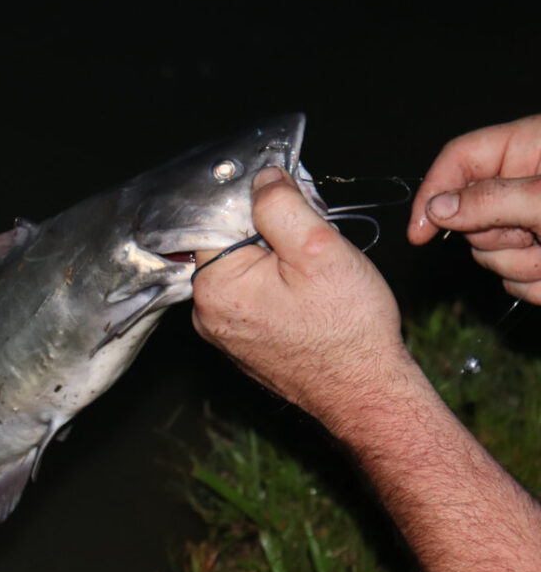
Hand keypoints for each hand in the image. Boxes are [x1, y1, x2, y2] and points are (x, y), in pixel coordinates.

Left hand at [191, 166, 411, 421]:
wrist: (365, 392)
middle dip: (267, 230)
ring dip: (275, 258)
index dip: (253, 201)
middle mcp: (207, 312)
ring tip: (314, 271)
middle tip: (311, 238)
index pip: (216, 219)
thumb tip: (261, 178)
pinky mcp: (243, 342)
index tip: (286, 199)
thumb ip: (280, 206)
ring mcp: (224, 331)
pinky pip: (253, 296)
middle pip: (229, 243)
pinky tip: (308, 295)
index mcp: (214, 287)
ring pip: (244, 269)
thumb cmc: (346, 329)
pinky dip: (277, 285)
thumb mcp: (318, 249)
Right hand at [408, 114, 540, 303]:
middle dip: (494, 238)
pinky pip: (515, 278)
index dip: (434, 192)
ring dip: (521, 265)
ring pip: (491, 253)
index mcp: (531, 147)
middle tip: (532, 237)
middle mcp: (527, 183)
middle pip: (469, 212)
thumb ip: (490, 200)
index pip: (461, 157)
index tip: (420, 232)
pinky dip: (537, 283)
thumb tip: (436, 208)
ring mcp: (534, 222)